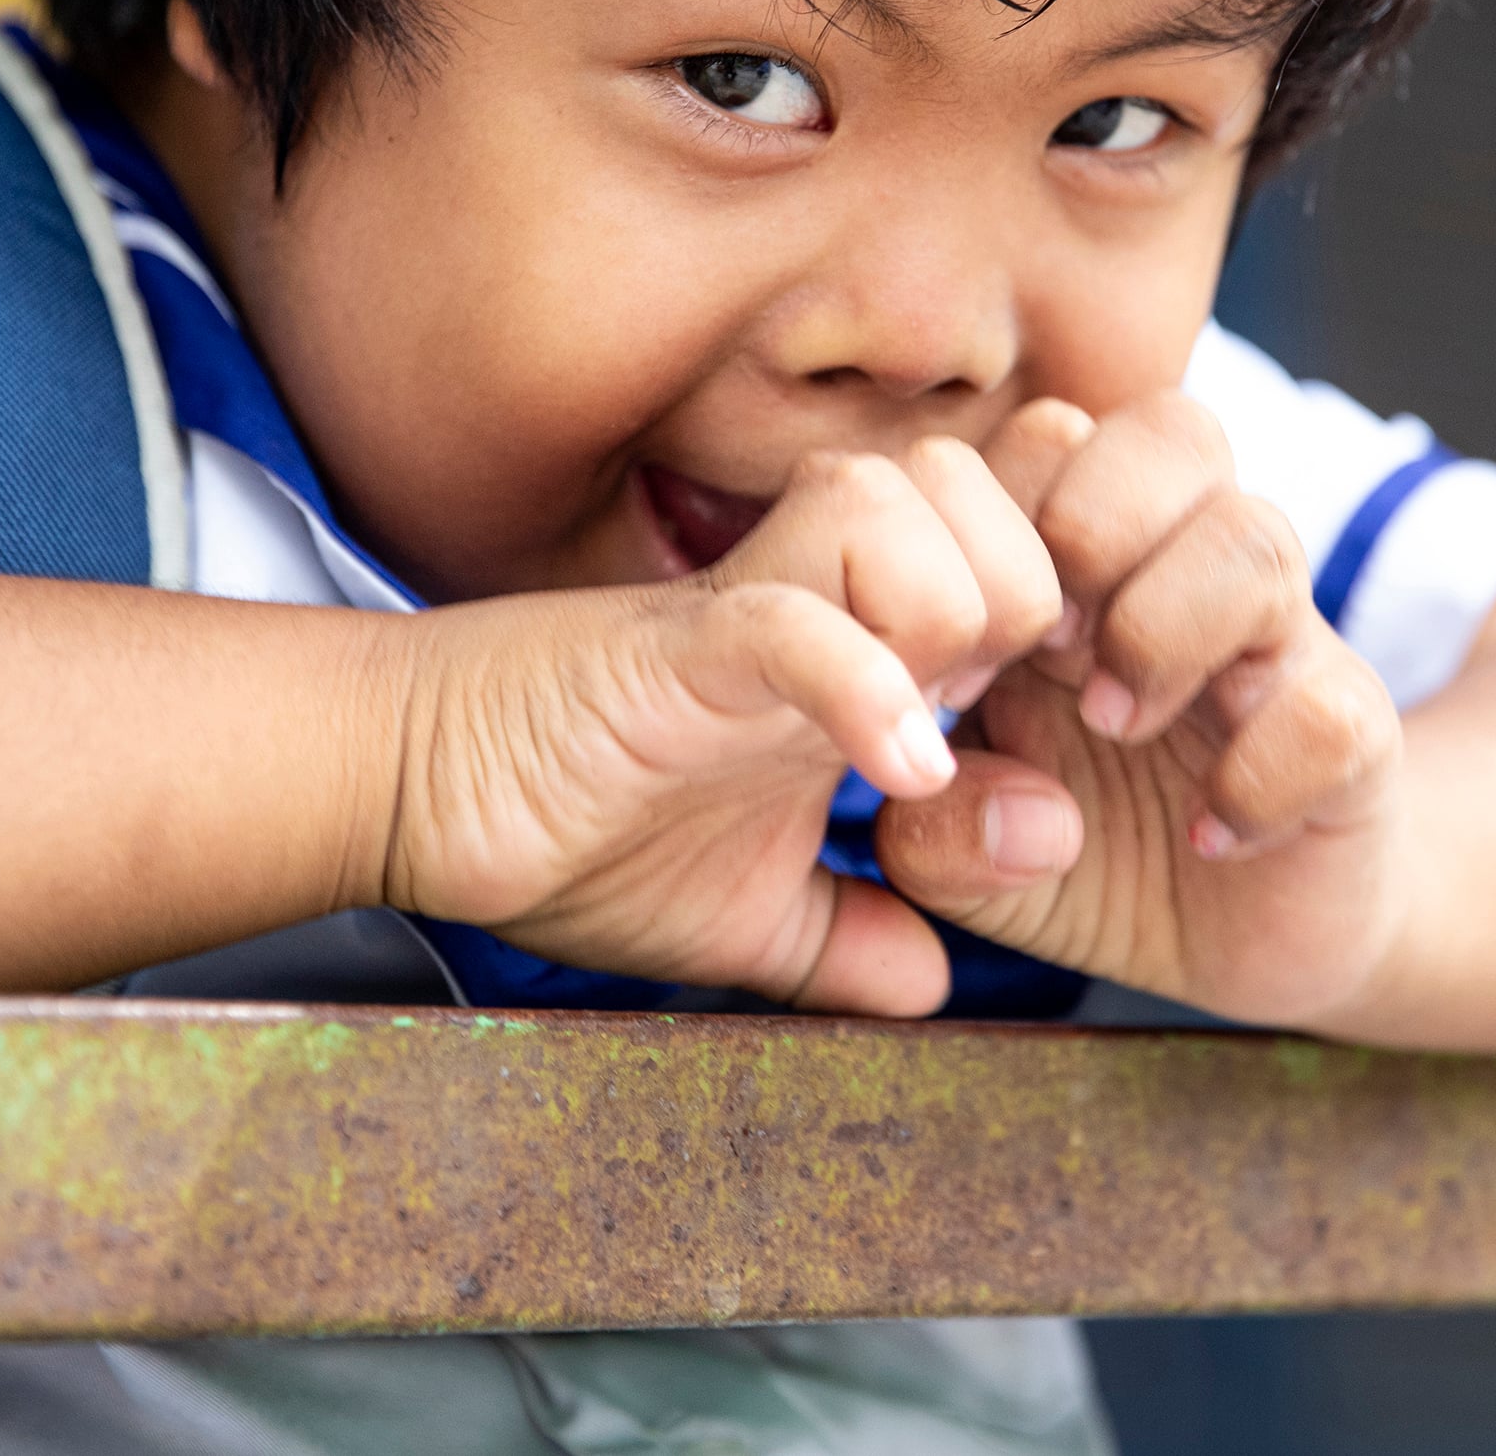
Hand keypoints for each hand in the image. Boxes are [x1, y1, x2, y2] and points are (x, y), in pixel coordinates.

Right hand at [374, 441, 1059, 1015]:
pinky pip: (799, 620)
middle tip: (1020, 720)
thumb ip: (847, 942)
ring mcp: (753, 611)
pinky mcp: (681, 645)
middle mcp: (822, 601)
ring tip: (943, 742)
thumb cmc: (565, 827)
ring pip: (910, 515)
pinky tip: (896, 775)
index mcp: (856, 645)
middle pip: (999, 508)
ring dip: (954, 620)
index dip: (1076, 623)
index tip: (1080, 726)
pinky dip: (866, 690)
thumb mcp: (741, 918)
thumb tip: (937, 989)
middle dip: (1042, 606)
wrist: (415, 789)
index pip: (1017, 555)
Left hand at [874, 395, 1414, 1029]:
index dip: (992, 519)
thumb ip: (920, 818)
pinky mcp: (1352, 736)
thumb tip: (933, 771)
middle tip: (1044, 646)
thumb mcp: (956, 847)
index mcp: (1084, 558)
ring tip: (1114, 725)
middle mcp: (1189, 570)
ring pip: (1257, 535)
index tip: (951, 662)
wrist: (1226, 944)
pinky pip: (1329, 708)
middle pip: (1174, 430)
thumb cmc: (1068, 849)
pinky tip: (1210, 833)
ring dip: (1163, 629)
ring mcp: (1282, 643)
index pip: (1053, 434)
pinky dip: (1257, 778)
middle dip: (1092, 520)